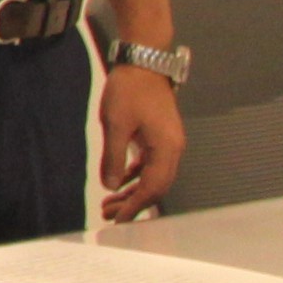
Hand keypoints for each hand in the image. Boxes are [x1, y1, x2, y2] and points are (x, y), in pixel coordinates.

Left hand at [97, 66, 185, 220]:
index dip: (136, 206)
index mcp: (166, 148)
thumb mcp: (115, 125)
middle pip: (157, 186)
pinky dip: (137, 175)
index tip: (118, 220)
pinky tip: (122, 182)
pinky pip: (151, 164)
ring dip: (133, 191)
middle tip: (109, 215)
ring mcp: (169, 142)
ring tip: (110, 204)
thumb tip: (111, 187)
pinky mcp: (161, 136)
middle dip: (134, 203)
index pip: (153, 187)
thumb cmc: (130, 90)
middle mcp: (173, 149)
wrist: (144, 62)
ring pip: (154, 176)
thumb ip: (113, 158)